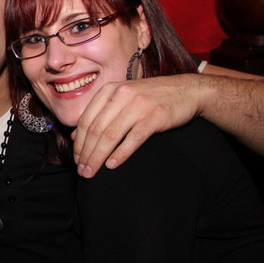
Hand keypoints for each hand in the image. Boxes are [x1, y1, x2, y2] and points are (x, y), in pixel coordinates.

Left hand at [71, 75, 200, 177]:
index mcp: (110, 90)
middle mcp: (121, 95)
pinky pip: (132, 139)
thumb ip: (100, 114)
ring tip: (92, 172)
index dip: (78, 143)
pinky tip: (112, 166)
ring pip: (110, 136)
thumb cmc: (152, 97)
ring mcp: (138, 105)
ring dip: (98, 158)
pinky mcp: (155, 117)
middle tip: (82, 171)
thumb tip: (75, 135)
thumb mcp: (122, 99)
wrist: (188, 91)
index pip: (86, 120)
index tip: (77, 160)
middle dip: (86, 154)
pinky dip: (120, 154)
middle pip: (95, 130)